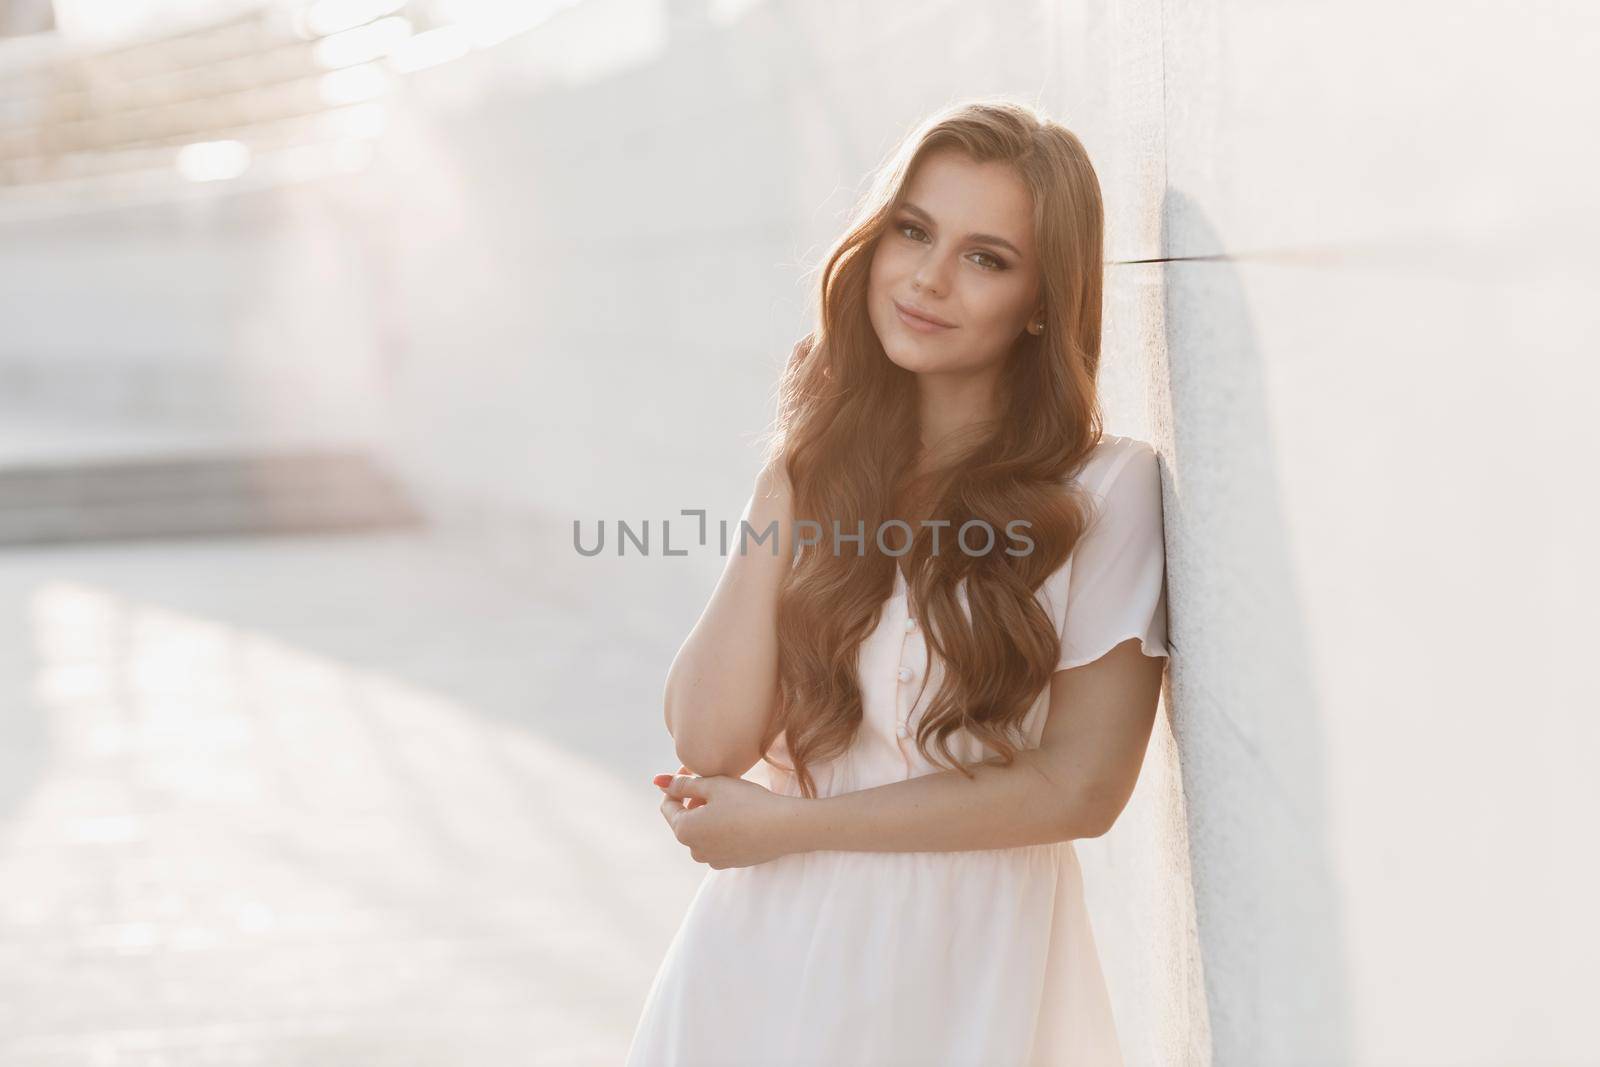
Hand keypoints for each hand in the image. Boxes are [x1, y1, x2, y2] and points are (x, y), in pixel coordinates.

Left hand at [654, 769, 800, 868]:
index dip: (678, 784)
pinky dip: (721, 828)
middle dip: (693, 799)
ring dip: (707, 814)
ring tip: (728, 798)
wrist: (784, 828)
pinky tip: (739, 816)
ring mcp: (712, 860)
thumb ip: (684, 784)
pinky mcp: (730, 862)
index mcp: (684, 830)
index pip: (668, 804)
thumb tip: (659, 781)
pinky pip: (716, 842)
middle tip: (714, 780)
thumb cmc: (747, 802)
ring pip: (701, 831)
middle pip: (684, 819)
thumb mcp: (713, 785)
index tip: (694, 770)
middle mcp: (694, 850)